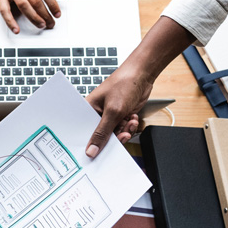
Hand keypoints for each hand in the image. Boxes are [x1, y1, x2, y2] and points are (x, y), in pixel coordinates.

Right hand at [0, 0, 69, 32]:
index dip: (53, 4)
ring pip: (23, 5)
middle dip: (44, 14)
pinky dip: (10, 21)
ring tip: (40, 25)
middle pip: (35, 0)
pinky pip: (5, 10)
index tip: (57, 14)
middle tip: (50, 23)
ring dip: (33, 17)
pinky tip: (16, 29)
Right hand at [85, 16, 196, 156]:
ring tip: (129, 121)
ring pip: (115, 135)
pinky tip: (133, 117)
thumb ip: (102, 133)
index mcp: (88, 110)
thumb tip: (91, 150)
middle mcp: (97, 114)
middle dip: (114, 137)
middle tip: (122, 134)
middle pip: (101, 137)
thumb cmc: (123, 84)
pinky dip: (130, 126)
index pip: (85, 133)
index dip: (90, 144)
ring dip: (125, 131)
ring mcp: (110, 116)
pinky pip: (123, 130)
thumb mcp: (113, 111)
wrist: (142, 74)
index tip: (97, 154)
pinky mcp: (120, 116)